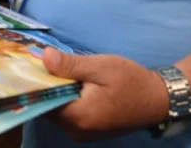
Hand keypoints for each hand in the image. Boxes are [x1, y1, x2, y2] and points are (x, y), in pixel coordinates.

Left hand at [41, 48, 169, 141]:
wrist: (157, 99)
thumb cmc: (131, 81)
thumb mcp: (101, 66)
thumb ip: (70, 65)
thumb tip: (43, 57)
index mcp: (78, 116)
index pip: (43, 101)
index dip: (37, 81)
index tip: (33, 63)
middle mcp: (76, 130)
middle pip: (48, 107)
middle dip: (46, 85)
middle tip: (46, 62)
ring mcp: (82, 133)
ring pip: (57, 110)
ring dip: (56, 91)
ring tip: (58, 69)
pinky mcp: (88, 130)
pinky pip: (68, 114)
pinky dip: (66, 98)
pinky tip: (70, 81)